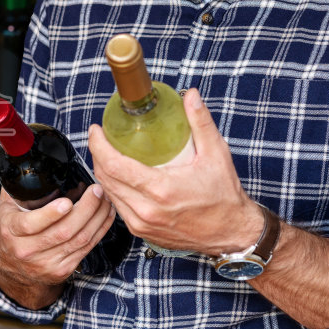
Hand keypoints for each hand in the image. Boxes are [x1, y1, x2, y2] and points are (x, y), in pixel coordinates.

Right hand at [0, 184, 115, 308]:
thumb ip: (17, 187)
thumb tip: (29, 156)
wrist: (10, 267)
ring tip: (105, 199)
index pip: (30, 224)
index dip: (50, 214)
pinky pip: (86, 249)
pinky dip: (100, 230)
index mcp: (11, 231)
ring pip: (78, 240)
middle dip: (85, 209)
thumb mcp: (6, 209)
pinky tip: (105, 216)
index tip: (67, 201)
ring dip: (97, 218)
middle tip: (97, 190)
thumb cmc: (11, 231)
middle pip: (62, 232)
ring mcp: (46, 263)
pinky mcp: (62, 270)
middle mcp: (27, 250)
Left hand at [87, 88, 259, 257]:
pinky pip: (117, 207)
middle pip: (106, 178)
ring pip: (108, 193)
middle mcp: (146, 210)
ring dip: (103, 172)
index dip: (98, 145)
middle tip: (101, 138)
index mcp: (161, 190)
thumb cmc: (224, 196)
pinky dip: (113, 189)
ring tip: (106, 153)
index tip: (97, 130)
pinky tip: (117, 177)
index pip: (115, 165)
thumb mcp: (216, 154)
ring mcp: (141, 224)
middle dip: (97, 154)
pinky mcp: (141, 232)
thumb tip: (190, 95)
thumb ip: (201, 122)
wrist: (230, 233)